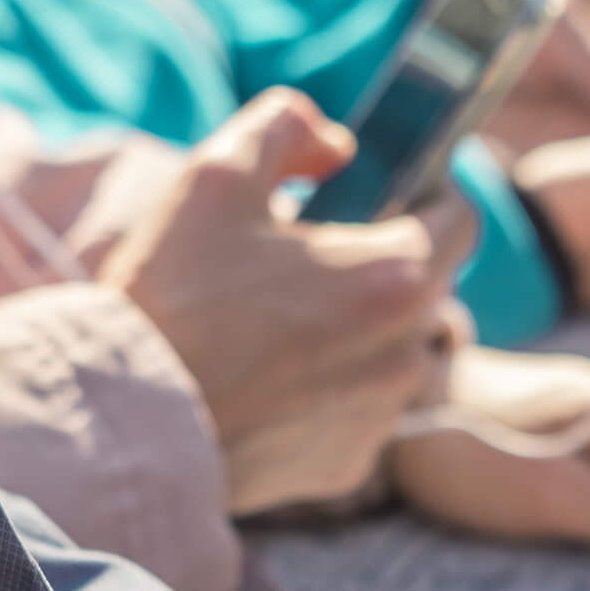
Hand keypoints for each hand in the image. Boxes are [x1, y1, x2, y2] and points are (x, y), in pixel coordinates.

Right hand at [97, 89, 478, 514]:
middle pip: (427, 288)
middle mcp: (406, 351)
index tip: (380, 193)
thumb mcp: (215, 175)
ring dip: (358, 331)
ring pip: (394, 352)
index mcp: (394, 275)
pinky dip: (329, 392)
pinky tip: (267, 384)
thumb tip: (336, 145)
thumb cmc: (174, 295)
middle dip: (380, 264)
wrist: (128, 425)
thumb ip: (287, 126)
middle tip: (308, 259)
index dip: (426, 195)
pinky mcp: (347, 464)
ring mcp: (380, 415)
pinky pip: (358, 412)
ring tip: (279, 325)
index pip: (460, 218)